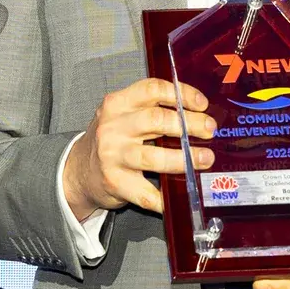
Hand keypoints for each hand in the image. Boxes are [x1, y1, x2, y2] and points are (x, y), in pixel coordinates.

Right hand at [63, 78, 213, 218]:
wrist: (79, 171)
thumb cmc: (112, 140)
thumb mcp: (123, 116)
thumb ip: (152, 109)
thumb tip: (198, 114)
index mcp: (117, 104)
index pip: (152, 90)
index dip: (181, 95)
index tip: (202, 105)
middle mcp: (112, 127)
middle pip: (156, 120)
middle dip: (189, 125)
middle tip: (209, 130)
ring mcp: (112, 156)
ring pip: (152, 157)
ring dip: (184, 159)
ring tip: (205, 159)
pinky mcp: (114, 182)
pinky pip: (145, 193)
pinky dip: (165, 198)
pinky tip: (180, 197)